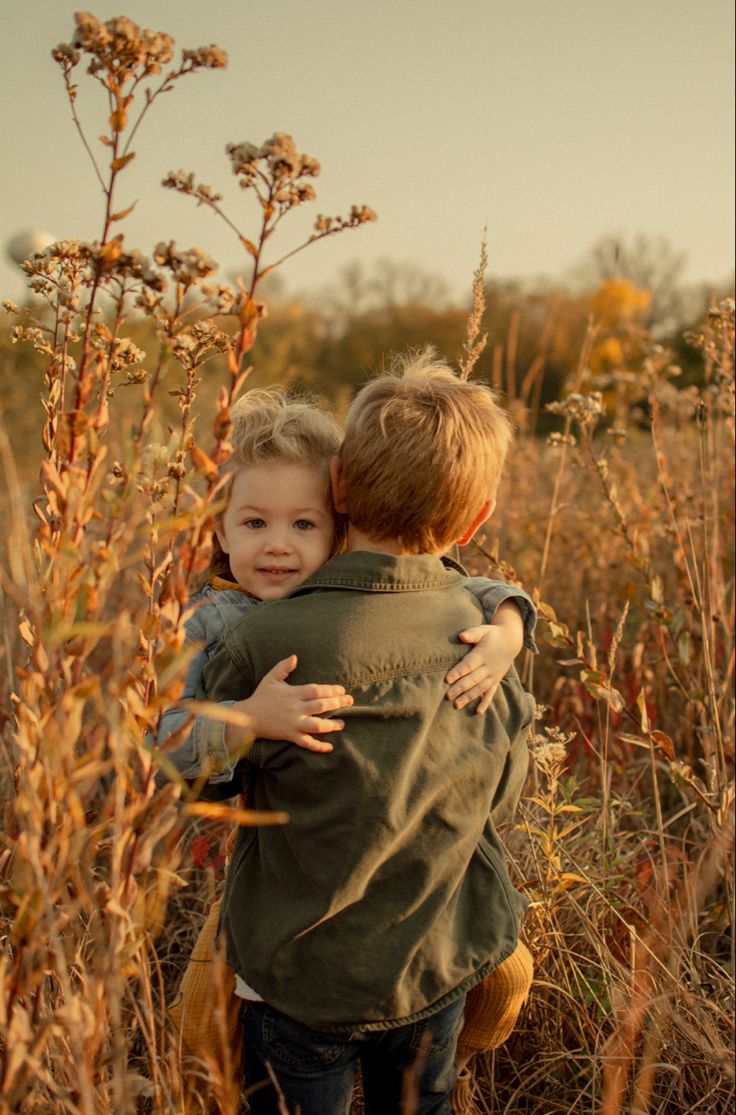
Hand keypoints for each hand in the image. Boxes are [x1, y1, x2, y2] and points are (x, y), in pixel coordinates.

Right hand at [229, 655, 352, 752]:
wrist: (247, 717)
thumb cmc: (260, 696)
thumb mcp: (270, 678)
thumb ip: (283, 667)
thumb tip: (295, 656)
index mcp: (293, 694)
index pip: (316, 690)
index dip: (330, 690)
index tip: (342, 689)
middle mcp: (295, 708)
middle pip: (320, 706)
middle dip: (337, 703)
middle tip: (350, 702)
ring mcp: (293, 723)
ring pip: (316, 725)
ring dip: (331, 725)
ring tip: (342, 723)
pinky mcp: (290, 735)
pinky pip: (306, 742)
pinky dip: (318, 746)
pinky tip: (329, 747)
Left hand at [445, 603, 523, 714]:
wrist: (510, 641)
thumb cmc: (492, 635)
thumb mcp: (483, 630)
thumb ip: (472, 633)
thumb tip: (461, 636)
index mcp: (483, 654)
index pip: (468, 665)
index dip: (458, 672)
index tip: (447, 680)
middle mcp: (488, 667)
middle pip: (472, 679)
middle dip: (460, 688)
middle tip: (448, 696)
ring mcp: (493, 675)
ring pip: (480, 688)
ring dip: (469, 697)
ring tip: (457, 705)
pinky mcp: (496, 680)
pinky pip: (491, 693)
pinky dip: (485, 703)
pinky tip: (478, 712)